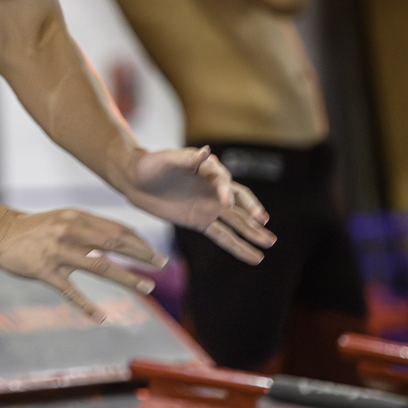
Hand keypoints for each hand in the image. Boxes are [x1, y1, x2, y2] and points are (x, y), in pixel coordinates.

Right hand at [0, 207, 164, 319]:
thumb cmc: (33, 228)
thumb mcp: (62, 218)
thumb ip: (87, 227)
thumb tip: (116, 239)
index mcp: (77, 217)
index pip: (116, 229)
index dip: (139, 241)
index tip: (154, 253)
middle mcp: (71, 231)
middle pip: (114, 243)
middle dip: (141, 254)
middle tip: (162, 265)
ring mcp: (58, 251)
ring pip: (99, 266)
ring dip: (126, 277)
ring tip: (146, 287)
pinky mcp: (44, 270)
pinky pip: (70, 290)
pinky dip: (87, 305)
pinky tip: (101, 317)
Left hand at [123, 147, 274, 262]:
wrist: (136, 179)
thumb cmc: (153, 164)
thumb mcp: (168, 160)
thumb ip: (188, 159)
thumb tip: (206, 151)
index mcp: (209, 171)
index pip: (223, 181)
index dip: (226, 192)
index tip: (225, 203)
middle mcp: (214, 190)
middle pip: (239, 201)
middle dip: (251, 211)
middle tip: (263, 221)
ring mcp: (209, 207)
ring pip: (236, 222)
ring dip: (253, 232)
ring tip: (271, 243)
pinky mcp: (201, 222)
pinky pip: (223, 236)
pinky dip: (238, 247)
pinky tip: (254, 257)